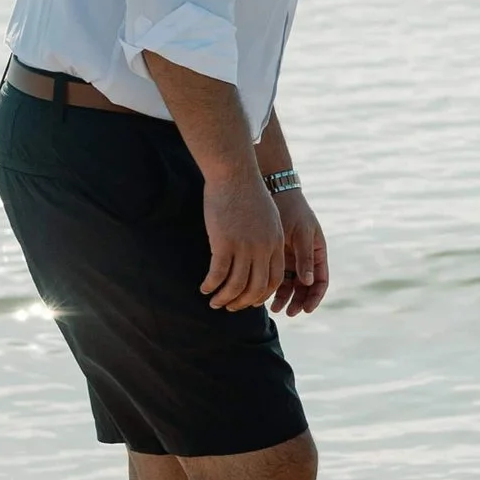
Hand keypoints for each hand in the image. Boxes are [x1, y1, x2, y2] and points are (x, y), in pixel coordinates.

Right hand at [202, 166, 287, 311]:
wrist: (234, 172)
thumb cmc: (247, 192)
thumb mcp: (266, 217)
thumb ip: (265, 238)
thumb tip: (258, 256)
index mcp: (275, 242)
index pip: (273, 280)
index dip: (261, 295)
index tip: (249, 300)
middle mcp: (263, 248)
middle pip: (256, 288)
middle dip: (243, 302)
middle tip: (230, 307)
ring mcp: (244, 246)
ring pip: (236, 285)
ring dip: (225, 299)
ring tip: (214, 303)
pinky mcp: (224, 242)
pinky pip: (218, 274)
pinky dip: (211, 285)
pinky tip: (204, 288)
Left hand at [271, 188, 329, 318]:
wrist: (274, 192)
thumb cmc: (292, 211)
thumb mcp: (301, 233)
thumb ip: (304, 257)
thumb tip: (308, 282)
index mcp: (318, 252)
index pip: (321, 281)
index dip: (315, 297)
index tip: (306, 309)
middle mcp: (305, 258)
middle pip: (305, 287)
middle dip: (298, 301)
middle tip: (289, 313)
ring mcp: (291, 258)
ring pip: (290, 285)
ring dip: (284, 298)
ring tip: (274, 308)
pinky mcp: (275, 256)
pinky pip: (275, 277)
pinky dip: (271, 287)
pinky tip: (263, 295)